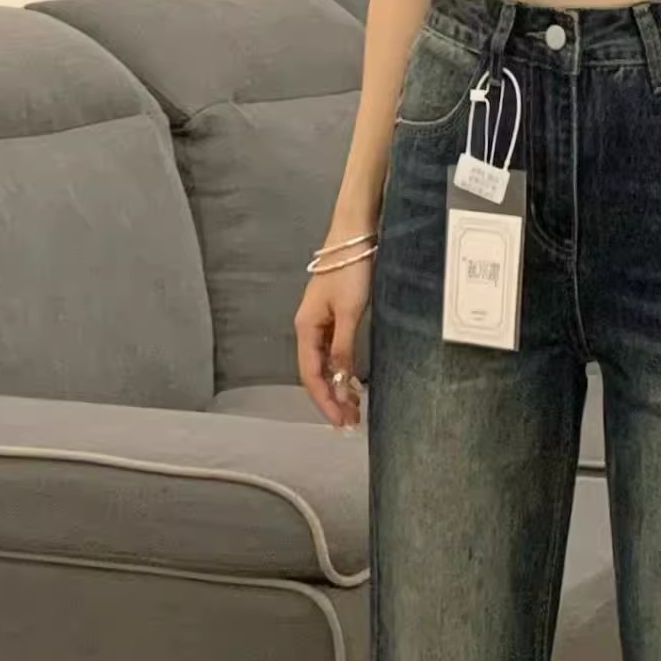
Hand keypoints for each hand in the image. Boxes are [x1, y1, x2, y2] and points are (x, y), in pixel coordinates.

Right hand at [294, 253, 374, 429]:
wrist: (355, 237)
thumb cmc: (350, 271)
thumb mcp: (349, 314)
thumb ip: (343, 350)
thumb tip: (341, 386)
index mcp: (306, 329)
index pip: (310, 376)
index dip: (325, 401)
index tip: (341, 421)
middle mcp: (309, 330)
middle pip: (316, 374)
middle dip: (332, 399)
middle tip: (352, 422)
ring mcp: (321, 325)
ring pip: (325, 366)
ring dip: (338, 388)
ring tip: (355, 408)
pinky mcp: (334, 320)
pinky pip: (334, 355)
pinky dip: (343, 372)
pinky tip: (353, 383)